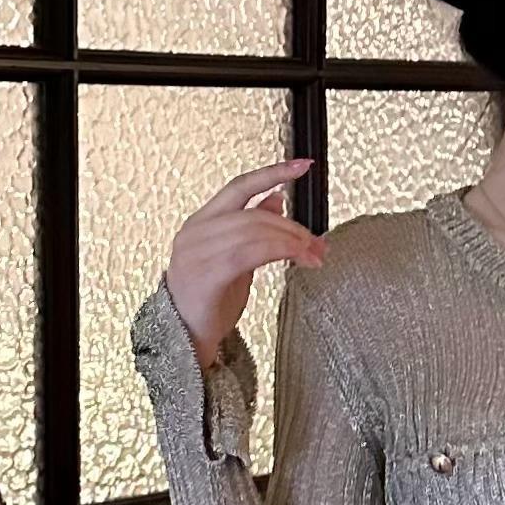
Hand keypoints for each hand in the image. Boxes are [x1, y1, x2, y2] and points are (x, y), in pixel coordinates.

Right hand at [164, 155, 325, 364]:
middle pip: (256, 214)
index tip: (302, 165)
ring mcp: (197, 252)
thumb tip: (276, 199)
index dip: (272, 173)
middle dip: (294, 227)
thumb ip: (252, 228)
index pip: (239, 186)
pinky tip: (297, 258)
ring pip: (257, 231)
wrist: (186, 339)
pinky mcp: (206, 273)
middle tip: (318, 243)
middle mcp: (196, 232)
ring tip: (313, 255)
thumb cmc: (208, 302)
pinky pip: (251, 252)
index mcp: (201, 222)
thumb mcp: (235, 258)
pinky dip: (280, 251)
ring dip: (293, 242)